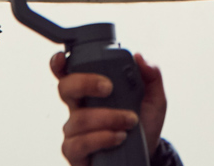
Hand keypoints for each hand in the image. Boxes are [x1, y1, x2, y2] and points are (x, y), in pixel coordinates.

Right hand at [51, 51, 166, 164]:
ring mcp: (74, 130)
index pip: (69, 73)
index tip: (63, 58)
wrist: (146, 155)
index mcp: (91, 91)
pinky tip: (118, 137)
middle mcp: (78, 108)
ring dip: (108, 117)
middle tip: (108, 88)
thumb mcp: (154, 100)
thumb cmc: (143, 125)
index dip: (59, 64)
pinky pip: (79, 143)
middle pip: (65, 88)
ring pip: (78, 118)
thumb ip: (151, 77)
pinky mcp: (74, 151)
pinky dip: (102, 138)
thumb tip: (140, 57)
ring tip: (130, 121)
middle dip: (85, 83)